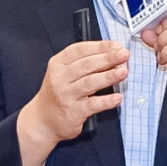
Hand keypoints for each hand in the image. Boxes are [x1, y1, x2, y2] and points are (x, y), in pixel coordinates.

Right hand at [17, 41, 127, 165]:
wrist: (43, 120)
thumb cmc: (59, 92)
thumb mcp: (65, 73)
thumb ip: (85, 63)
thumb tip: (112, 54)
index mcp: (58, 63)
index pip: (80, 50)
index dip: (100, 46)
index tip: (117, 45)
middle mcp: (60, 77)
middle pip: (86, 64)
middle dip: (108, 58)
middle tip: (124, 55)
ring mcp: (65, 95)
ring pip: (89, 83)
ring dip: (109, 76)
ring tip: (124, 72)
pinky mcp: (73, 112)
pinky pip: (92, 105)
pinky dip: (106, 101)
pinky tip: (118, 98)